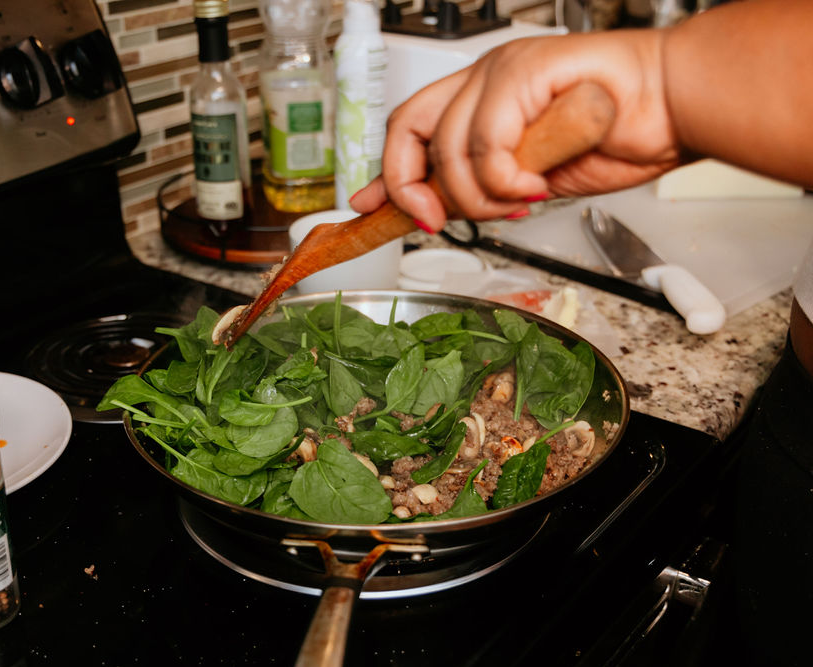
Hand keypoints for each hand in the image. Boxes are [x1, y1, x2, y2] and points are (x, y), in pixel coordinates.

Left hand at [350, 29, 681, 229]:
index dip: (384, 171)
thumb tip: (425, 210)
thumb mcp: (524, 181)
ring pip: (449, 144)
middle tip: (439, 220)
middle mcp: (484, 78)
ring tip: (516, 203)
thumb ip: (473, 188)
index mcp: (480, 98)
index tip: (369, 206)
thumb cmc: (615, 139)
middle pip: (408, 129)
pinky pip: (488, 139)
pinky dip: (506, 178)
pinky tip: (534, 186)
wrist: (674, 111)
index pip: (409, 129)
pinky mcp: (528, 69)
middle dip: (413, 188)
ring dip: (479, 194)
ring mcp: (503, 69)